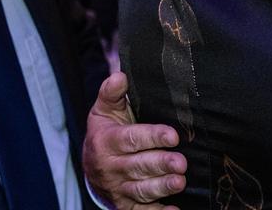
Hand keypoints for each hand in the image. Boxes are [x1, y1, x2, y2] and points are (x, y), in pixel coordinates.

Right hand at [83, 72, 186, 208]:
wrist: (90, 167)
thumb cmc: (106, 132)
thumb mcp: (104, 110)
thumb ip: (111, 93)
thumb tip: (120, 75)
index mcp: (106, 141)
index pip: (131, 139)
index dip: (152, 137)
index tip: (173, 135)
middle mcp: (111, 167)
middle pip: (137, 166)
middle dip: (160, 165)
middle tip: (181, 163)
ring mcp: (118, 189)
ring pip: (141, 190)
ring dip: (161, 187)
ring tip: (180, 182)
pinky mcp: (126, 205)